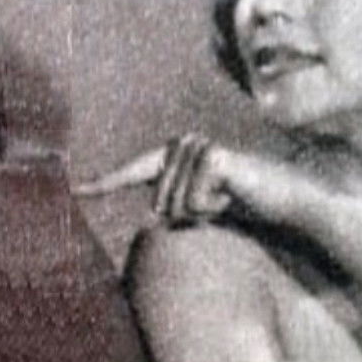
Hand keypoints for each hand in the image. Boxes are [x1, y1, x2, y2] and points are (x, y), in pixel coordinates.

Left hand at [77, 135, 232, 223]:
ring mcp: (197, 146)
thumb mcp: (199, 207)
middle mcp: (181, 144)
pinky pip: (194, 204)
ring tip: (229, 199)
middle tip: (220, 204)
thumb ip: (174, 206)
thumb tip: (152, 215)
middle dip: (188, 217)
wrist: (285, 198)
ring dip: (205, 213)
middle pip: (160, 205)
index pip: (132, 172)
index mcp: (171, 155)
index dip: (104, 183)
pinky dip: (214, 210)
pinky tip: (234, 196)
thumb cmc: (241, 203)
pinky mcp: (213, 157)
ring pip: (177, 207)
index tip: (75, 190)